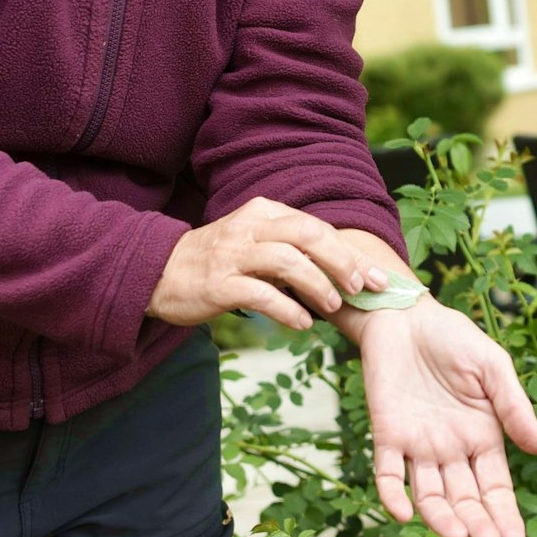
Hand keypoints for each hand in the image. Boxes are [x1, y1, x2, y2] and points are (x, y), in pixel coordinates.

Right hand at [146, 197, 387, 328]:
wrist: (158, 273)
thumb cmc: (219, 261)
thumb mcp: (256, 243)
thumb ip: (293, 250)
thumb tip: (344, 271)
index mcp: (264, 212)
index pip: (317, 227)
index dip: (351, 252)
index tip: (378, 278)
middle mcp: (250, 227)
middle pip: (307, 234)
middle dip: (342, 261)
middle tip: (361, 288)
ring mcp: (233, 255)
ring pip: (286, 261)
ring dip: (317, 284)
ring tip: (333, 306)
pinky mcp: (218, 284)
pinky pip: (260, 294)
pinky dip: (287, 309)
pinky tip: (303, 323)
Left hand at [358, 298, 536, 536]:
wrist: (407, 317)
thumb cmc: (454, 338)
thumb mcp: (494, 367)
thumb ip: (514, 406)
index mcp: (483, 437)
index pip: (496, 488)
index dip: (505, 516)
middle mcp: (451, 450)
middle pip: (465, 499)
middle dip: (478, 523)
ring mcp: (418, 446)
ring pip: (430, 495)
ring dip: (441, 519)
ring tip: (456, 536)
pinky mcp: (387, 435)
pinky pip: (388, 474)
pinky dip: (393, 495)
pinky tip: (403, 513)